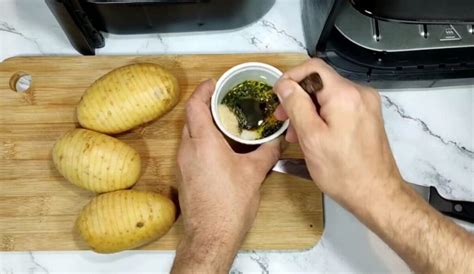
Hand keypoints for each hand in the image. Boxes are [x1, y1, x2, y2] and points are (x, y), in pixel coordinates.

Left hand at [172, 79, 280, 273]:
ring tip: (224, 123)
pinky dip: (201, 141)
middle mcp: (187, 150)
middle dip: (204, 105)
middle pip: (190, 117)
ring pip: (189, 134)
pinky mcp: (184, 176)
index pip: (195, 105)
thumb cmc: (229, 205)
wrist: (211, 235)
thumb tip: (277, 141)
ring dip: (203, 125)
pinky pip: (190, 150)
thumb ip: (267, 152)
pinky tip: (219, 149)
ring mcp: (183, 164)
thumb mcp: (254, 173)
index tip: (213, 83)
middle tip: (223, 101)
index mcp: (203, 143)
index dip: (203, 90)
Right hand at [273, 59, 401, 210]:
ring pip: (328, 96)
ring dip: (309, 109)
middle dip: (298, 98)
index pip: (312, 67)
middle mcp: (359, 94)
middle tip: (283, 119)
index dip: (291, 78)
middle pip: (320, 82)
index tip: (279, 96)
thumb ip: (296, 105)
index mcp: (345, 95)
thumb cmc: (343, 171)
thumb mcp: (311, 137)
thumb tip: (284, 85)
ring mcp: (366, 105)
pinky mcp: (367, 116)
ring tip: (296, 134)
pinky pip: (339, 107)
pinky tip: (313, 135)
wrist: (376, 194)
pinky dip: (323, 116)